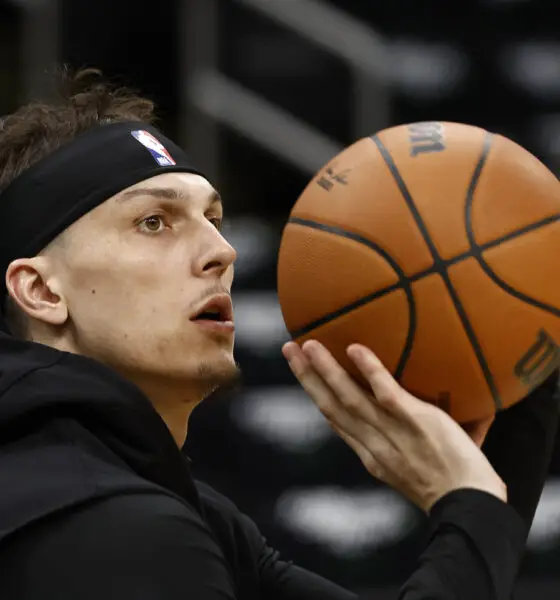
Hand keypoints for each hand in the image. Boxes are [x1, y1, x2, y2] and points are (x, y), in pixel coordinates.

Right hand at [282, 340, 506, 512]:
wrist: (471, 506)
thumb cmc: (460, 488)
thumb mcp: (426, 467)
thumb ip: (427, 436)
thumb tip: (462, 406)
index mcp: (372, 456)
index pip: (338, 422)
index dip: (318, 397)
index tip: (307, 379)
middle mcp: (372, 444)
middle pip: (330, 405)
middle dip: (306, 377)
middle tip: (290, 350)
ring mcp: (390, 432)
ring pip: (347, 397)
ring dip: (323, 369)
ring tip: (308, 343)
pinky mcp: (412, 421)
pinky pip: (384, 391)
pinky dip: (368, 369)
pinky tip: (354, 348)